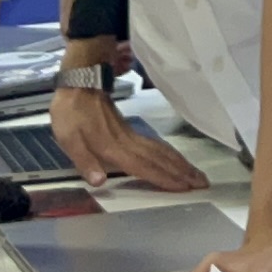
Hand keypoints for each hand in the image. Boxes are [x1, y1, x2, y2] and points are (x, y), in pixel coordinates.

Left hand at [51, 83, 207, 192]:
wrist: (81, 82)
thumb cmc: (72, 111)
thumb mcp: (68, 137)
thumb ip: (84, 160)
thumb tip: (99, 181)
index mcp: (113, 148)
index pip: (143, 166)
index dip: (163, 178)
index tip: (184, 188)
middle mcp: (128, 142)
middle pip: (160, 159)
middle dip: (181, 173)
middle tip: (203, 184)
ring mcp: (132, 135)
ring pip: (161, 151)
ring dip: (180, 163)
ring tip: (197, 175)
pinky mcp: (132, 130)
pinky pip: (156, 145)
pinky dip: (169, 154)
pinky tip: (176, 159)